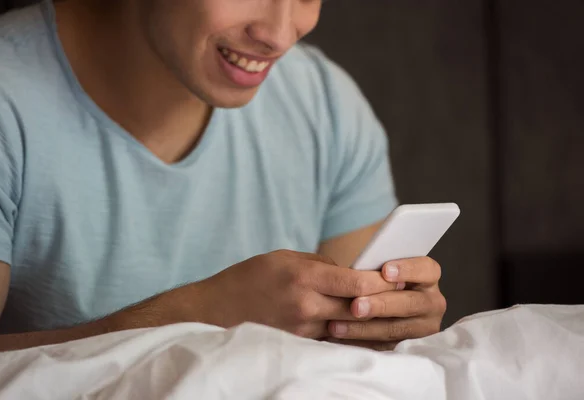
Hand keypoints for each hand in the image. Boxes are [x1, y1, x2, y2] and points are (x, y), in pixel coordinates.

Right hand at [198, 250, 392, 338]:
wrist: (216, 310)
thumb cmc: (250, 278)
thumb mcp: (284, 258)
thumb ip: (321, 266)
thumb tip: (351, 272)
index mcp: (303, 278)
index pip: (355, 281)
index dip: (380, 279)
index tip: (397, 275)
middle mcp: (305, 307)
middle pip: (358, 307)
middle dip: (383, 300)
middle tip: (405, 294)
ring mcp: (302, 330)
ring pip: (349, 327)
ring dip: (371, 320)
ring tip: (393, 312)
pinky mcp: (299, 345)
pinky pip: (334, 340)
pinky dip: (351, 335)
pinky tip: (367, 330)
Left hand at [326, 257, 446, 350]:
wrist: (372, 300)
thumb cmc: (375, 276)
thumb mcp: (378, 267)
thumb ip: (375, 267)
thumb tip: (357, 270)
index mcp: (428, 276)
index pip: (426, 269)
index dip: (407, 270)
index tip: (385, 271)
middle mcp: (431, 301)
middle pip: (411, 303)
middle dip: (381, 305)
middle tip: (356, 306)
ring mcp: (422, 326)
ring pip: (396, 329)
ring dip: (365, 328)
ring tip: (338, 326)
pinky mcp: (406, 344)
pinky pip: (385, 346)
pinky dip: (361, 342)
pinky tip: (340, 338)